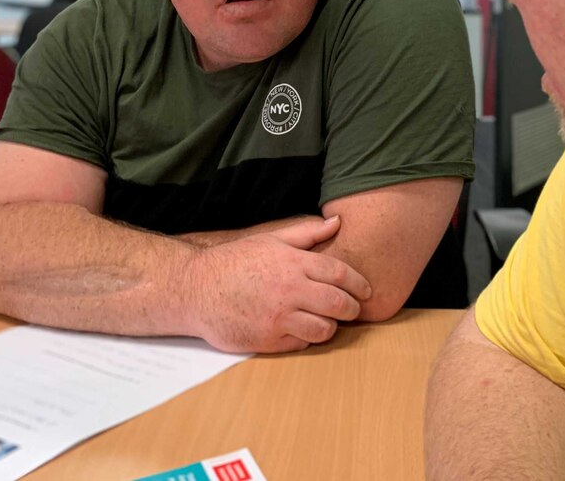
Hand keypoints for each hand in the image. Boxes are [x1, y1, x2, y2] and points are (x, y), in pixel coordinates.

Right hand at [182, 215, 371, 352]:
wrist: (197, 289)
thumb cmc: (236, 261)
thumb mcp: (271, 240)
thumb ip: (307, 233)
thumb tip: (337, 221)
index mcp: (293, 263)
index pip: (340, 274)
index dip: (359, 283)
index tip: (366, 290)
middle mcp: (290, 291)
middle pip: (338, 304)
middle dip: (352, 308)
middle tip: (354, 309)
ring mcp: (279, 318)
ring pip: (324, 329)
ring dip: (331, 325)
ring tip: (327, 319)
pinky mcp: (268, 341)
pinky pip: (301, 343)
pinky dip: (307, 337)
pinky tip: (302, 328)